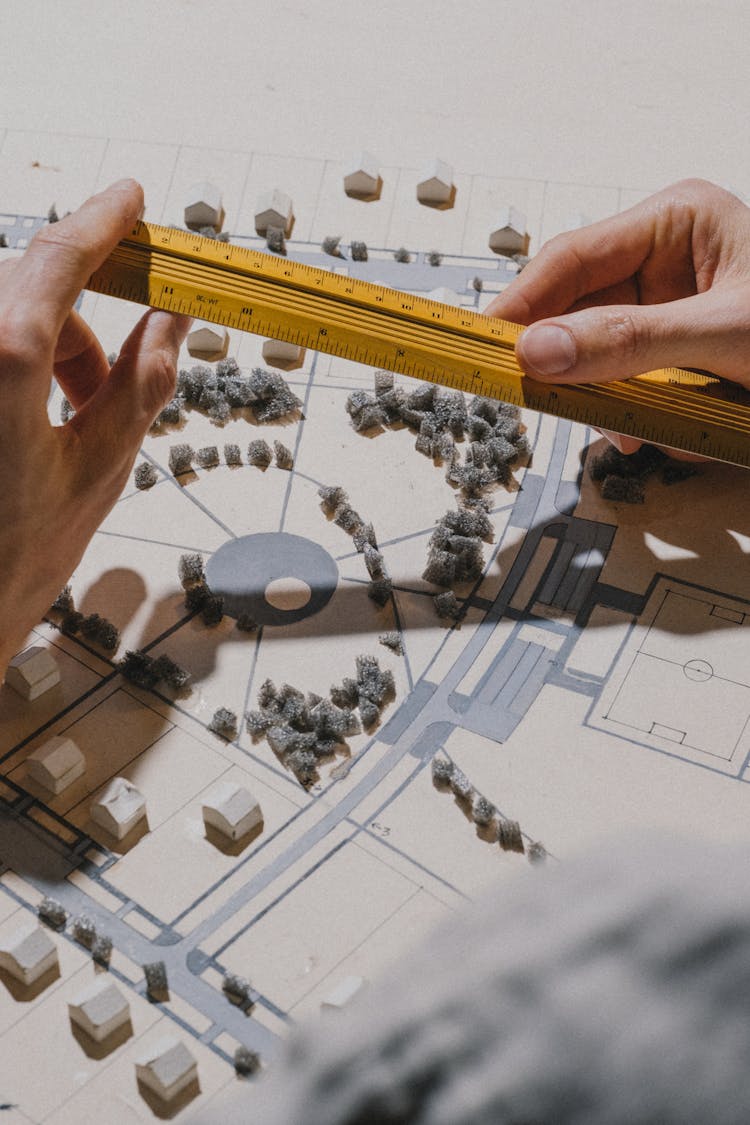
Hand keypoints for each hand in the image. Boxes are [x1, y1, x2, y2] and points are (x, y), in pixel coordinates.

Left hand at [0, 180, 190, 676]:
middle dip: (79, 321)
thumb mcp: (104, 464)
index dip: (102, 221)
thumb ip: (144, 377)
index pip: (59, 257)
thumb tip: (172, 318)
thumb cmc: (18, 555)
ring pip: (4, 312)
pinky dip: (17, 361)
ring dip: (44, 347)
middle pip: (28, 284)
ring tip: (65, 419)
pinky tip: (30, 416)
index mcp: (4, 358)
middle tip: (110, 381)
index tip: (128, 199)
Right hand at [485, 178, 749, 454]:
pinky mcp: (677, 355)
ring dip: (620, 402)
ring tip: (654, 422)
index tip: (488, 349)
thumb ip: (629, 342)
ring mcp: (669, 310)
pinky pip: (633, 387)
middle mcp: (665, 261)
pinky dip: (646, 417)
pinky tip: (673, 427)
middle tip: (562, 402)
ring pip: (602, 359)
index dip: (523, 306)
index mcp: (675, 223)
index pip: (571, 257)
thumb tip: (540, 352)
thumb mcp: (723, 333)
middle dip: (581, 366)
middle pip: (579, 313)